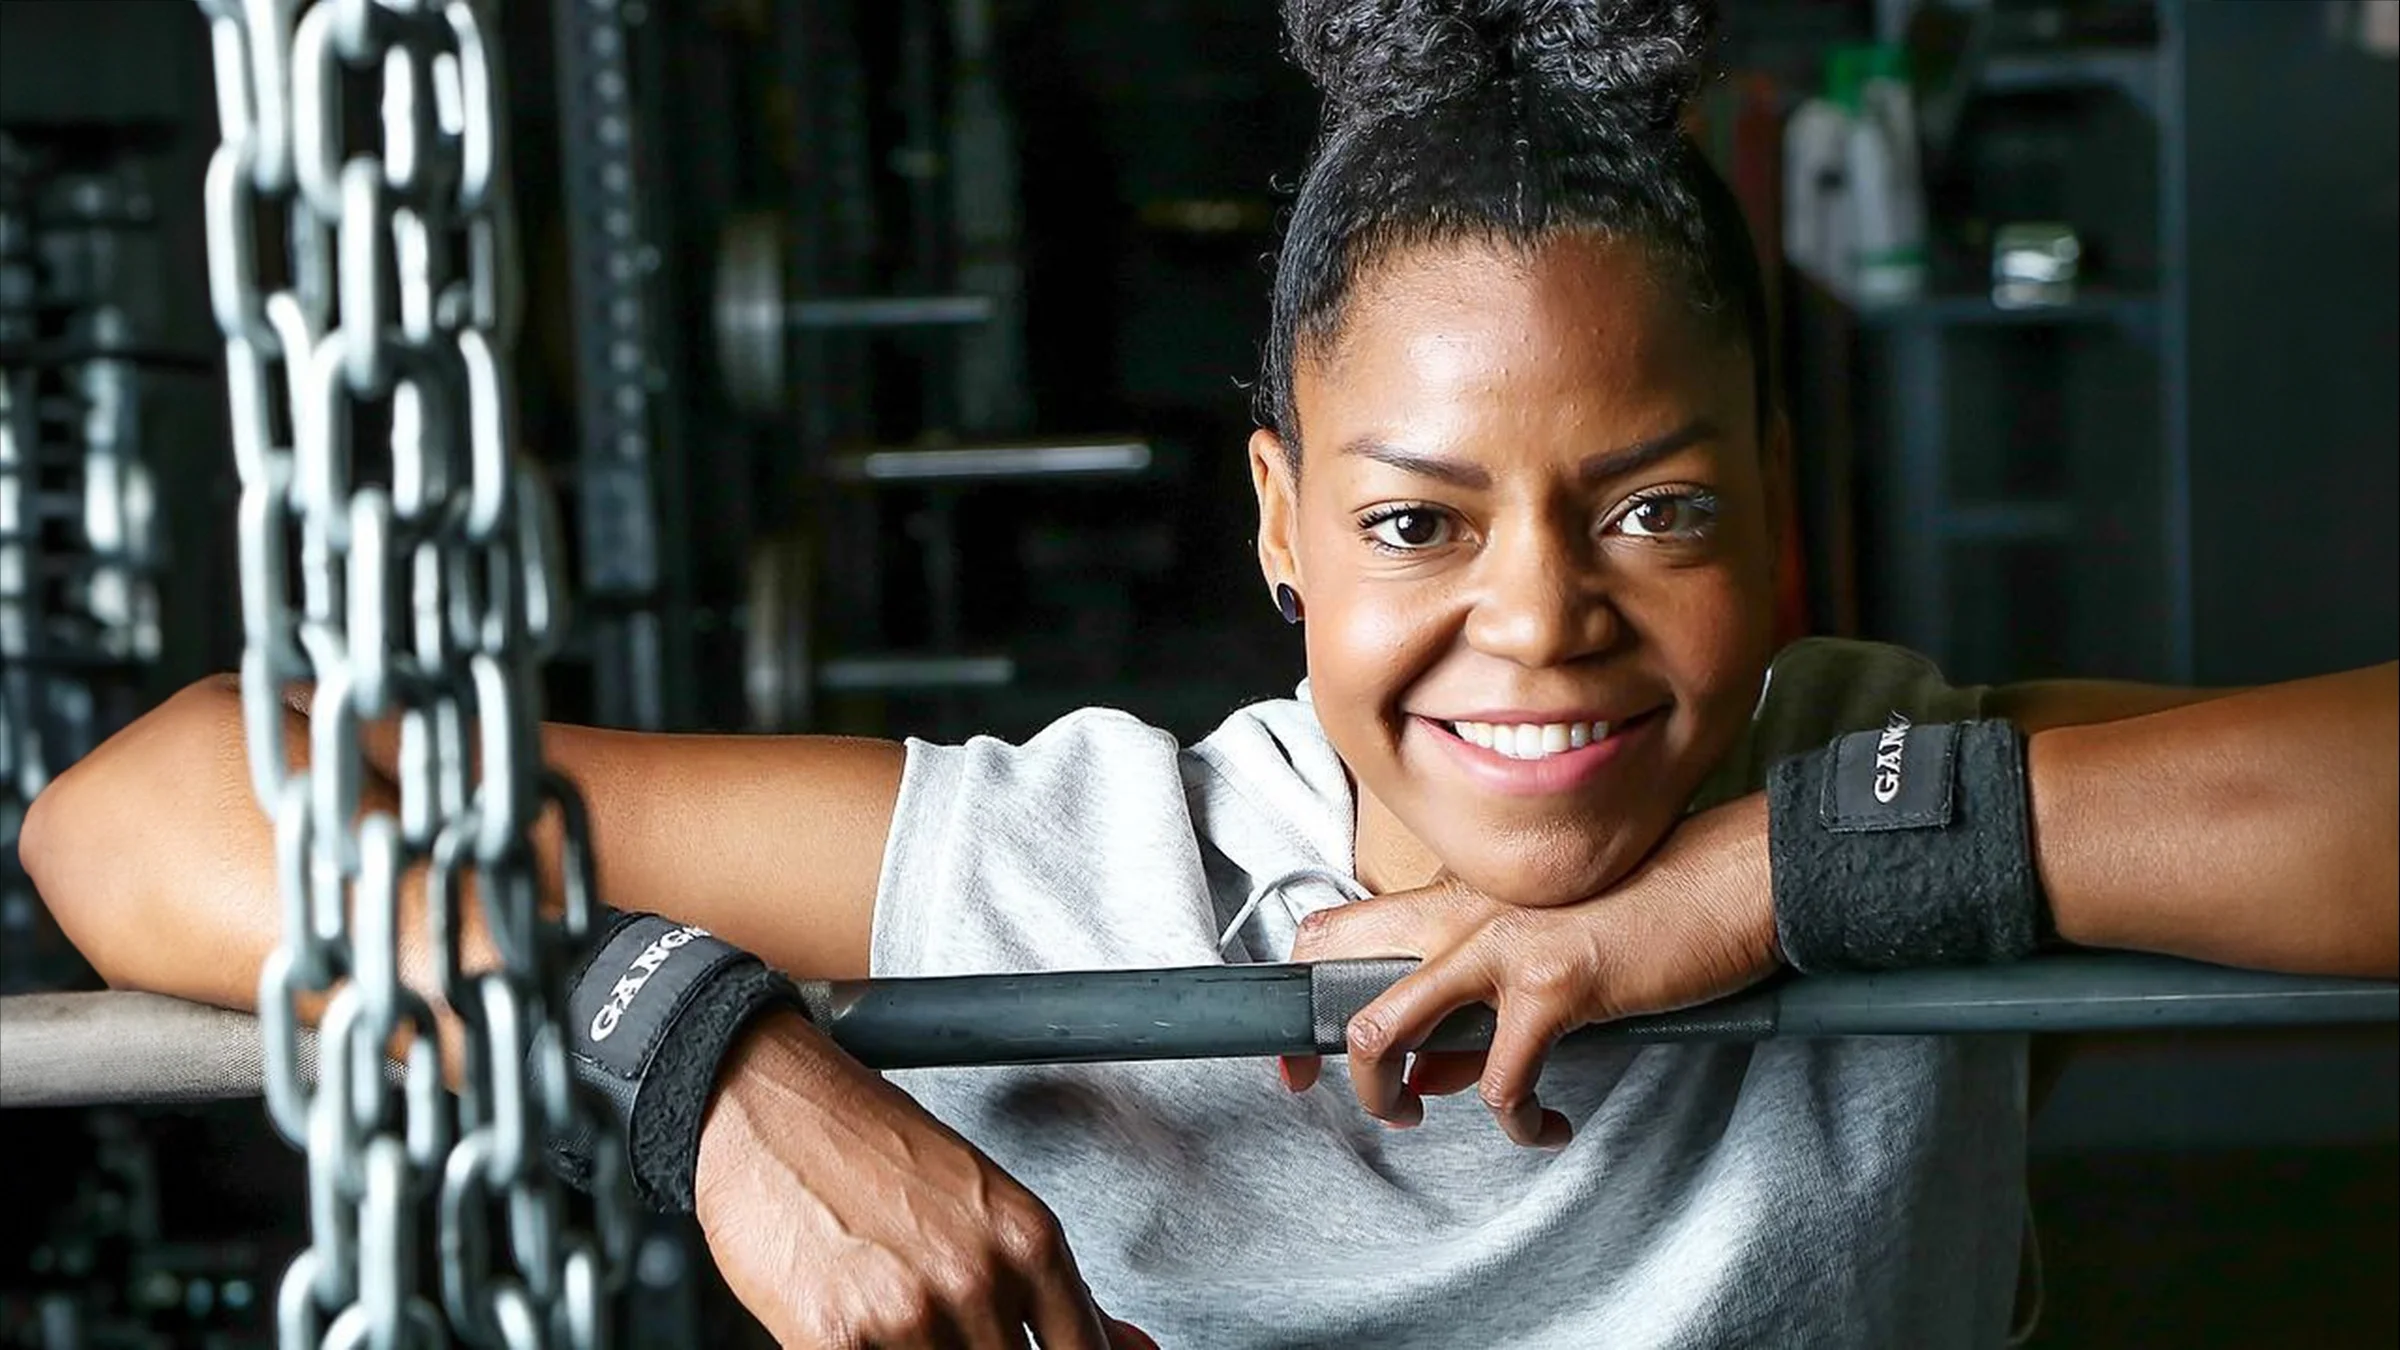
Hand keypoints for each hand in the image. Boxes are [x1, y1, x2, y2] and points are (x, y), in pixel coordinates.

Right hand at [695, 1012, 1157, 1348]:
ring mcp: (910, 1313)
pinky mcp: (834, 1338)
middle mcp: (980, 1277)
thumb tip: (1122, 1347)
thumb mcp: (985, 1202)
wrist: (766, 1102)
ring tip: (899, 1323)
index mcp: (1029, 1239)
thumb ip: (1052, 1287)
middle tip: (953, 1332)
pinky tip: (868, 1335)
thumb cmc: (868, 1145)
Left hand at [1283, 794, 1780, 1147]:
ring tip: (1418, 1117)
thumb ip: (1477, 1008)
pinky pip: (1497, 1083)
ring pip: (1382, 1026)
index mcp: (1455, 898)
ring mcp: (1498, 945)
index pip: (1338, 927)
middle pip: (1330, 962)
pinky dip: (1517, 1122)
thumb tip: (1432, 1075)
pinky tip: (1547, 1124)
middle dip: (1314, 1047)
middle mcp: (1458, 913)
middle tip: (1341, 1098)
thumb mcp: (1545, 949)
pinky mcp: (1551, 985)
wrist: (1731, 881)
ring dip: (1385, 1093)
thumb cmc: (1648, 911)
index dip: (1300, 994)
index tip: (1300, 1057)